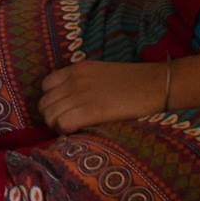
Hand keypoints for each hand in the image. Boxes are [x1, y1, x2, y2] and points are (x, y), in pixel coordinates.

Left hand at [37, 59, 171, 133]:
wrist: (155, 84)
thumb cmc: (133, 82)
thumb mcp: (100, 73)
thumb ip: (82, 82)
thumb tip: (71, 100)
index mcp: (76, 69)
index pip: (45, 86)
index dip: (52, 101)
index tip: (64, 111)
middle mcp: (73, 80)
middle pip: (44, 103)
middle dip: (51, 117)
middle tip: (67, 125)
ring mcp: (80, 94)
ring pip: (49, 115)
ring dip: (57, 126)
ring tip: (74, 129)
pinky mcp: (91, 110)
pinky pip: (62, 123)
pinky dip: (65, 131)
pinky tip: (79, 131)